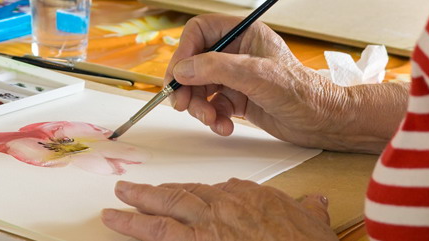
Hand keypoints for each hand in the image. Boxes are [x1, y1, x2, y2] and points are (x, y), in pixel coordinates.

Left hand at [101, 179, 334, 240]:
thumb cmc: (307, 240)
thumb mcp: (311, 219)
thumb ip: (306, 208)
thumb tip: (315, 201)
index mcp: (247, 195)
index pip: (214, 191)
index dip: (196, 196)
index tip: (186, 198)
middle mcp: (223, 204)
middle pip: (181, 195)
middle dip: (153, 194)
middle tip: (128, 192)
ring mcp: (209, 225)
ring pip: (165, 211)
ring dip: (136, 209)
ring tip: (113, 210)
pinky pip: (162, 236)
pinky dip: (140, 230)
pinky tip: (122, 228)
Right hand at [166, 15, 349, 149]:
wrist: (323, 122)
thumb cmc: (301, 91)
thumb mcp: (256, 75)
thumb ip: (216, 68)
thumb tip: (182, 70)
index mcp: (243, 33)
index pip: (199, 31)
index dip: (184, 51)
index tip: (178, 75)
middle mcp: (236, 52)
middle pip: (194, 62)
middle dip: (187, 85)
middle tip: (181, 104)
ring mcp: (236, 76)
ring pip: (199, 86)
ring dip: (199, 106)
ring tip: (211, 120)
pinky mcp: (238, 99)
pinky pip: (212, 105)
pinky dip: (213, 118)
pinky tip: (224, 127)